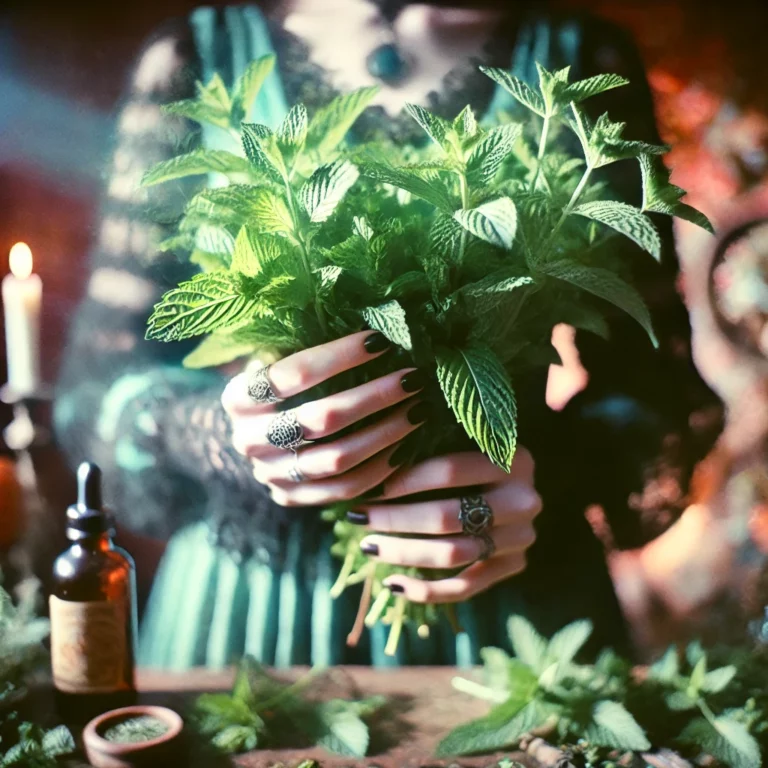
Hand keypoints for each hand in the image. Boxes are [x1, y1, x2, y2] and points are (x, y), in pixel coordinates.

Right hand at [221, 331, 427, 505]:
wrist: (255, 434)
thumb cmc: (279, 382)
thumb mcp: (278, 356)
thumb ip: (305, 341)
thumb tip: (374, 314)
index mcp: (237, 397)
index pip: (293, 374)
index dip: (340, 356)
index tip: (381, 339)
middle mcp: (247, 439)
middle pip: (320, 418)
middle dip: (375, 396)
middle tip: (414, 377)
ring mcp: (270, 474)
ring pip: (337, 458)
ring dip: (386, 432)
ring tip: (420, 409)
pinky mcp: (292, 497)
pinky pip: (345, 489)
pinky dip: (381, 468)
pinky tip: (408, 446)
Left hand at [350, 449, 541, 602]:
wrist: (516, 487)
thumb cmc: (475, 454)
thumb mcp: (466, 438)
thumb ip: (434, 444)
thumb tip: (373, 462)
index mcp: (512, 459)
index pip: (451, 471)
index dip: (406, 480)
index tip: (372, 486)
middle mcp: (523, 500)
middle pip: (448, 517)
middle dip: (395, 519)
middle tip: (358, 517)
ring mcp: (521, 537)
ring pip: (453, 555)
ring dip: (403, 553)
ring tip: (368, 546)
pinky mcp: (513, 566)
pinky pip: (466, 588)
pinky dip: (426, 591)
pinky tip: (393, 583)